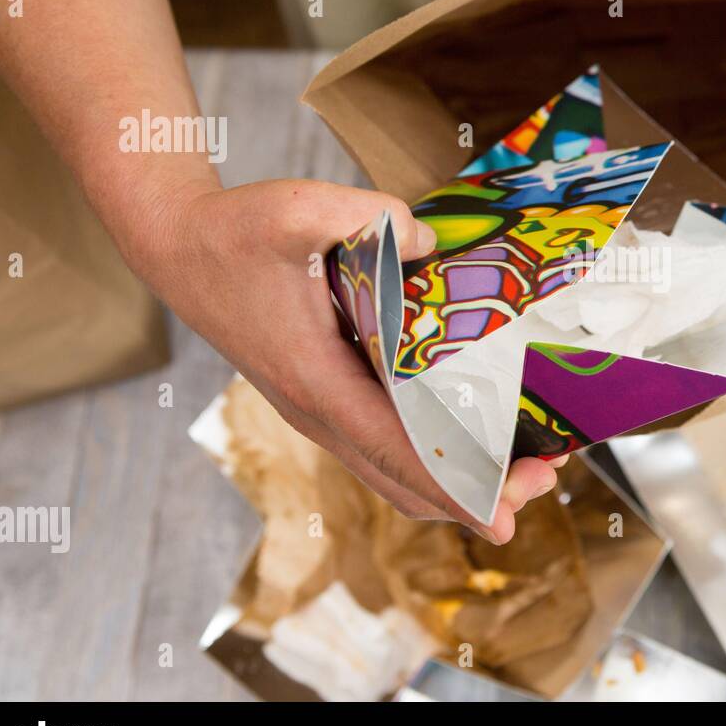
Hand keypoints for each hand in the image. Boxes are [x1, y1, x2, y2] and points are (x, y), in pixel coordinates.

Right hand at [133, 179, 558, 543]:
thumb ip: (368, 216)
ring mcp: (318, 412)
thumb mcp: (297, 208)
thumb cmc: (235, 232)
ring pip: (392, 474)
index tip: (506, 517)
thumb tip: (431, 243)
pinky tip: (467, 439)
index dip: (456, 489)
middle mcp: (318, 412)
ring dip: (456, 482)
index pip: (398, 453)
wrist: (179, 248)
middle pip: (405, 481)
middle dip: (476, 493)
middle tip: (545, 478)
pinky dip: (429, 461)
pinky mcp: (322, 399)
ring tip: (524, 468)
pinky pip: (381, 449)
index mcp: (317, 381)